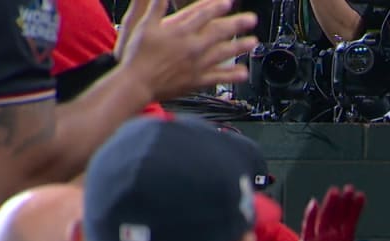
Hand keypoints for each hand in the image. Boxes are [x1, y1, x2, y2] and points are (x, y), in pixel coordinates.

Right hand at [116, 0, 257, 100]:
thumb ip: (155, 6)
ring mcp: (197, 64)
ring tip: (253, 42)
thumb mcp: (142, 24)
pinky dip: (232, 75)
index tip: (229, 2)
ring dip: (240, 46)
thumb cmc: (137, 54)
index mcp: (180, 31)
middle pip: (220, 32)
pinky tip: (243, 73)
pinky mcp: (197, 80)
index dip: (217, 7)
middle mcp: (193, 46)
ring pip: (224, 53)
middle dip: (237, 24)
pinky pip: (218, 77)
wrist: (137, 83)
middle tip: (252, 19)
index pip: (203, 15)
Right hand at [301, 185, 365, 240]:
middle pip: (337, 215)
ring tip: (334, 192)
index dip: (356, 208)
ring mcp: (319, 238)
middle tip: (348, 189)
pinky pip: (308, 227)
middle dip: (343, 202)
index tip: (360, 195)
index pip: (351, 220)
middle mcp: (332, 237)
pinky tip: (314, 204)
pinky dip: (310, 216)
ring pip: (324, 217)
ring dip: (329, 204)